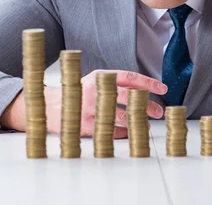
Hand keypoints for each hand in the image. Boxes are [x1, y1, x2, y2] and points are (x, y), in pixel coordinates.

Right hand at [0, 70, 166, 138]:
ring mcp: (90, 108)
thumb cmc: (77, 93)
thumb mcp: (94, 80)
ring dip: (137, 122)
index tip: (162, 89)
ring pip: (121, 116)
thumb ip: (115, 83)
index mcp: (100, 76)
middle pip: (128, 97)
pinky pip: (110, 131)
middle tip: (158, 111)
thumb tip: (143, 90)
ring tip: (146, 125)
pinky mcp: (86, 125)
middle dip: (147, 105)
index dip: (148, 83)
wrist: (49, 106)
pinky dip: (122, 133)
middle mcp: (96, 90)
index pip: (129, 77)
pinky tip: (128, 133)